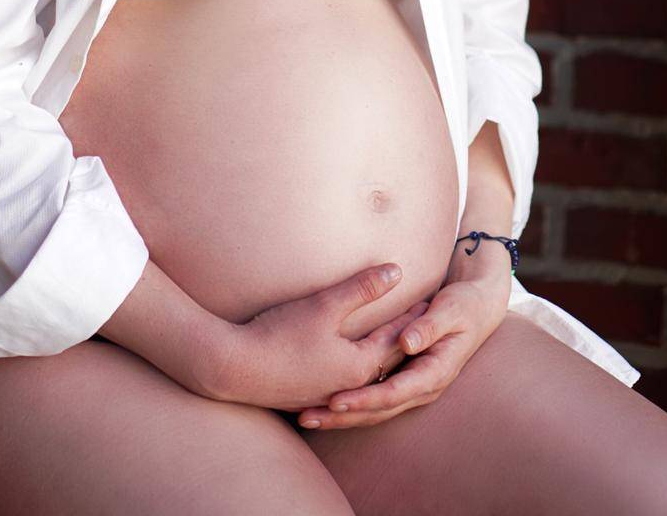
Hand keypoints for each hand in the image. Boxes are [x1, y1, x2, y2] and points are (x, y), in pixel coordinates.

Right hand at [211, 263, 432, 411]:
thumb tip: (397, 272)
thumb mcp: (325, 305)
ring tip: (391, 338)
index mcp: (359, 366)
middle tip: (422, 318)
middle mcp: (349, 386)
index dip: (414, 316)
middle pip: (386, 360)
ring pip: (366, 374)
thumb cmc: (280, 335)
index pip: (397, 338)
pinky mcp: (309, 395)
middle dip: (405, 338)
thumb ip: (362, 288)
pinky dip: (358, 369)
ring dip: (381, 355)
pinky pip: (345, 382)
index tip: (431, 299)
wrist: (235, 368)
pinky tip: (351, 360)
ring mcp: (328, 394)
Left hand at [295, 260, 510, 429]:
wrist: (477, 309)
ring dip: (341, 416)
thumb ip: (430, 326)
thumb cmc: (464, 306)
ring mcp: (413, 387)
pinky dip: (350, 403)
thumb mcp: (451, 310)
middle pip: (378, 410)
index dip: (364, 399)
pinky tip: (324, 404)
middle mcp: (422, 388)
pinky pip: (374, 397)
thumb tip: (408, 342)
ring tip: (306, 417)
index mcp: (434, 373)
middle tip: (308, 417)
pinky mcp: (403, 380)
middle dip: (343, 416)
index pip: (393, 393)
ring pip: (374, 410)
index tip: (336, 400)